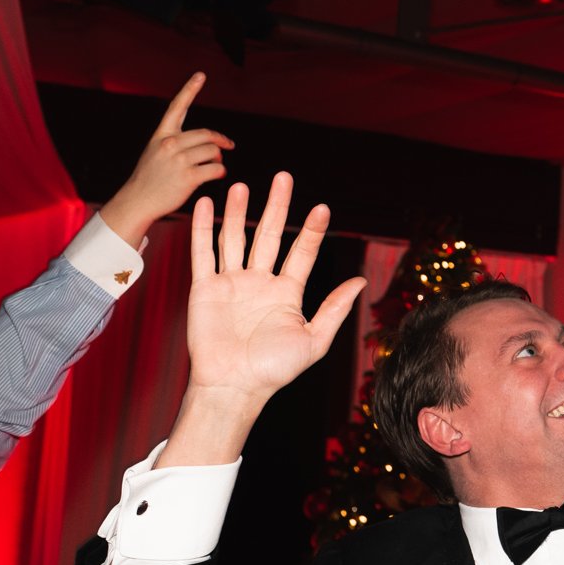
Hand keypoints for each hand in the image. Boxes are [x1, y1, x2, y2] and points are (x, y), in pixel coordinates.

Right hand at [99, 72, 232, 246]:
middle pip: (206, 134)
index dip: (190, 89)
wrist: (138, 201)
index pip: (178, 107)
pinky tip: (218, 174)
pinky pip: (215, 168)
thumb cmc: (150, 177)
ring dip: (218, 158)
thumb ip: (176, 142)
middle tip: (229, 146)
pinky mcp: (188, 176)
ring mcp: (178, 160)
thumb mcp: (156, 152)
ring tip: (216, 165)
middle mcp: (170, 144)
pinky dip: (220, 171)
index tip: (201, 74)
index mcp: (162, 135)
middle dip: (221, 140)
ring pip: (213, 151)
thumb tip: (209, 144)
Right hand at [159, 175, 364, 467]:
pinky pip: (203, 253)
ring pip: (235, 238)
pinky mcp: (205, 288)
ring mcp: (231, 283)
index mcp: (286, 292)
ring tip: (242, 184)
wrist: (234, 387)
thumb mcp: (314, 340)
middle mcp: (260, 282)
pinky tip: (207, 204)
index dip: (312, 230)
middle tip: (284, 177)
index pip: (303, 252)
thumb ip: (335, 309)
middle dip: (277, 206)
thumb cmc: (274, 370)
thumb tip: (360, 281)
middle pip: (269, 235)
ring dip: (237, 212)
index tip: (322, 207)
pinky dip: (203, 228)